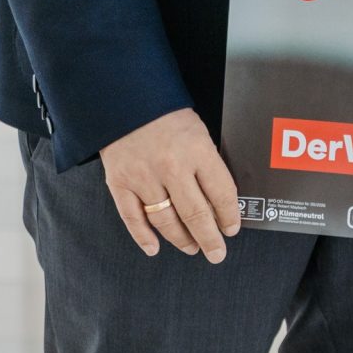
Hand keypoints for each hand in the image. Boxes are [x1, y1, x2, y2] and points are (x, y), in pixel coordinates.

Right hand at [100, 108, 242, 262]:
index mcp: (198, 151)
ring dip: (181, 239)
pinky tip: (154, 248)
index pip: (221, 193)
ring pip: (166, 221)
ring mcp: (144, 177)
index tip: (232, 229)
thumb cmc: (167, 115)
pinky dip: (143, 237)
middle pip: (196, 214)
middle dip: (209, 238)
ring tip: (192, 247)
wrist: (127, 99)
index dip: (229, 216)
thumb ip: (208, 164)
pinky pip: (133, 218)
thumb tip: (220, 201)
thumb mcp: (199, 132)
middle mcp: (172, 167)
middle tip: (217, 252)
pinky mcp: (120, 183)